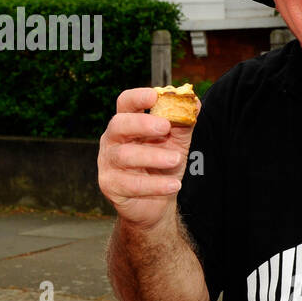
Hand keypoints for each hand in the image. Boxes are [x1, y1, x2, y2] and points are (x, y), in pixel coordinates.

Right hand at [97, 88, 199, 229]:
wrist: (155, 204)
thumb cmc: (162, 166)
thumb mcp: (176, 142)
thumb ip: (183, 122)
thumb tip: (193, 101)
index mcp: (127, 123)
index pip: (125, 103)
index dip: (137, 97)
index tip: (154, 96)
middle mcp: (112, 139)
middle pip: (119, 124)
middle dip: (142, 124)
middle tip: (165, 127)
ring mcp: (108, 162)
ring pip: (125, 155)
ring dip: (153, 156)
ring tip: (177, 159)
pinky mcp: (110, 185)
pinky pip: (131, 184)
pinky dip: (155, 185)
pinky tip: (173, 185)